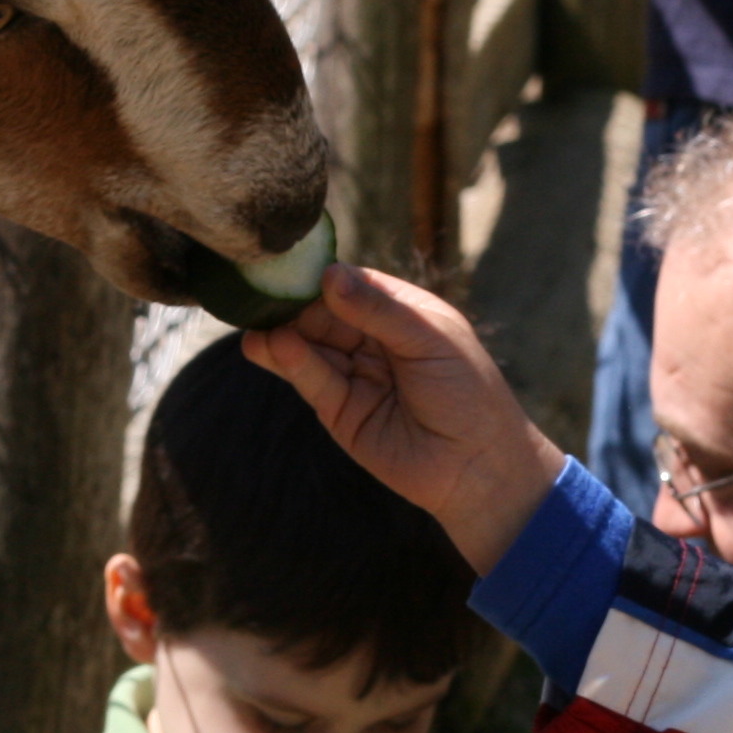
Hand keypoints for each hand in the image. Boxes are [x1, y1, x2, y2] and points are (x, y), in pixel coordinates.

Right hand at [243, 267, 566, 570]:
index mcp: (402, 313)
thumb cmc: (469, 393)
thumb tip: (328, 275)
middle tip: (259, 291)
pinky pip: (312, 379)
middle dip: (292, 303)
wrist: (479, 467)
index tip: (289, 265)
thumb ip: (380, 309)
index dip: (323, 276)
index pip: (351, 284)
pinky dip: (290, 362)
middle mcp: (374, 340)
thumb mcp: (430, 339)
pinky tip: (271, 345)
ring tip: (253, 321)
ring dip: (281, 332)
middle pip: (322, 313)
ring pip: (310, 346)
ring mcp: (355, 375)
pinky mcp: (340, 411)